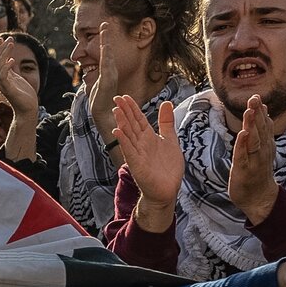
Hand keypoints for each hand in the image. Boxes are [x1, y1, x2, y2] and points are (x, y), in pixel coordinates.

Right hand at [0, 40, 39, 121]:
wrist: (27, 110)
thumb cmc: (24, 96)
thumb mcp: (17, 79)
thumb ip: (12, 71)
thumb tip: (10, 60)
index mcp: (2, 77)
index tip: (3, 38)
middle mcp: (0, 80)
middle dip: (1, 48)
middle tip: (9, 38)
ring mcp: (3, 84)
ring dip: (4, 53)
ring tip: (11, 44)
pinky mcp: (8, 89)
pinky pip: (3, 76)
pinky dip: (6, 67)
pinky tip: (12, 60)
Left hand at [87, 26, 120, 142]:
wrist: (104, 113)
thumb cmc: (100, 100)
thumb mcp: (96, 83)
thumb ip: (96, 75)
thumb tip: (89, 69)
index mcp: (108, 70)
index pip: (106, 52)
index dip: (105, 40)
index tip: (103, 27)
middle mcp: (111, 70)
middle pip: (108, 50)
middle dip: (106, 36)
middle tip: (104, 22)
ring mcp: (110, 75)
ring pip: (108, 54)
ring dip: (106, 40)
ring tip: (104, 28)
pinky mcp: (108, 80)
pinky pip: (106, 65)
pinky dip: (106, 54)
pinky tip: (105, 45)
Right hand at [113, 95, 182, 231]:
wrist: (167, 190)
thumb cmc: (167, 168)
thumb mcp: (170, 140)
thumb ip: (166, 122)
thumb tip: (166, 103)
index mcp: (148, 137)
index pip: (138, 119)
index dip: (132, 108)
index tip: (125, 96)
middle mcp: (141, 144)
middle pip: (131, 124)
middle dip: (125, 111)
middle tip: (116, 98)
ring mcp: (138, 154)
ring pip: (128, 135)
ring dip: (122, 122)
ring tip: (116, 110)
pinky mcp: (137, 164)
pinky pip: (129, 150)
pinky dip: (123, 141)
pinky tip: (117, 131)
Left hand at [227, 97, 279, 224]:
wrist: (260, 199)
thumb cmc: (258, 173)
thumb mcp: (262, 149)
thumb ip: (262, 131)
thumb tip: (262, 111)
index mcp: (266, 145)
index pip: (264, 125)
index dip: (261, 111)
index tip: (257, 96)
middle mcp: (262, 151)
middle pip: (260, 129)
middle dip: (257, 113)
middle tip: (254, 97)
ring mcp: (254, 161)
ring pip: (254, 140)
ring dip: (252, 125)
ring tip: (249, 111)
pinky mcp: (244, 171)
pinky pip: (243, 156)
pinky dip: (243, 145)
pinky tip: (242, 134)